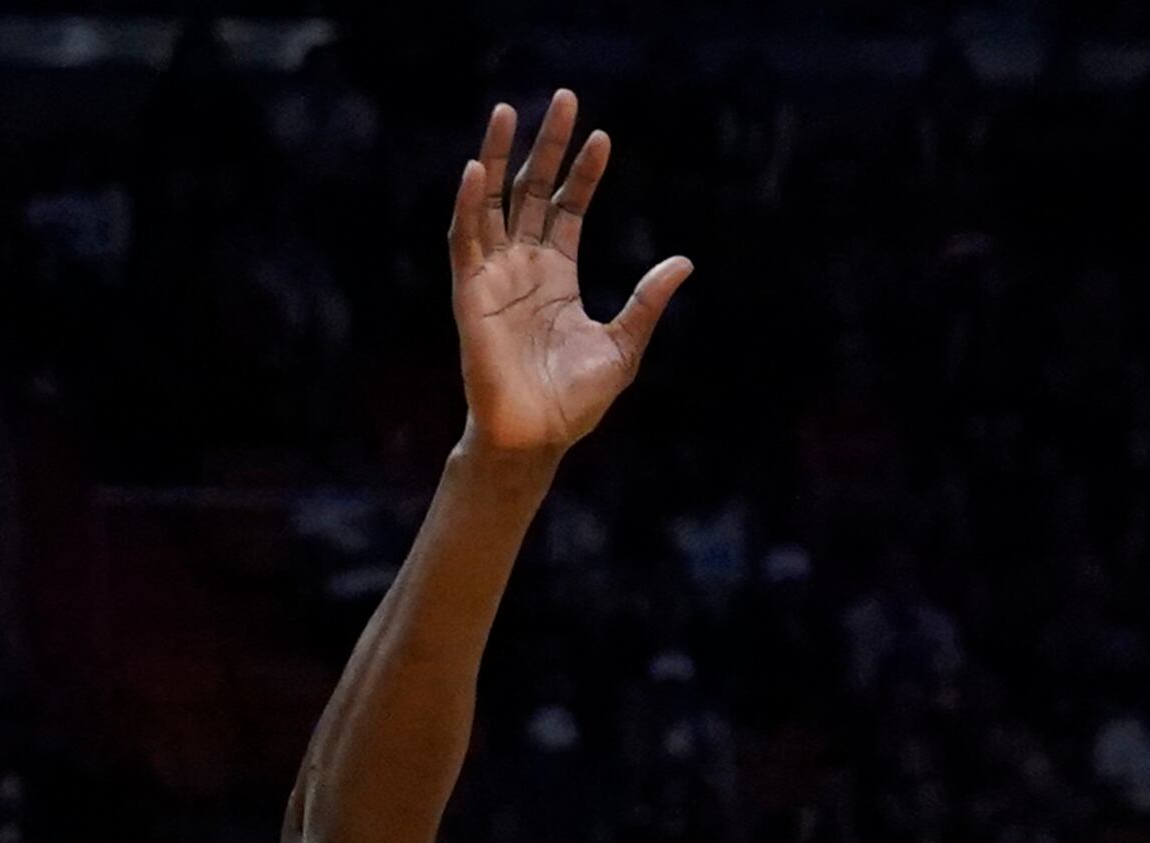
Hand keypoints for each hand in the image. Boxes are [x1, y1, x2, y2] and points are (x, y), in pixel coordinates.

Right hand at [451, 91, 690, 460]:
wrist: (537, 437)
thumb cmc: (576, 402)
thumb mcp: (623, 346)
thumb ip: (647, 301)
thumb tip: (684, 262)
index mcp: (558, 275)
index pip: (568, 208)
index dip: (584, 174)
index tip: (603, 139)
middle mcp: (524, 266)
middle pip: (531, 190)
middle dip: (547, 145)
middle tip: (565, 98)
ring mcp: (495, 276)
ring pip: (492, 201)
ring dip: (497, 156)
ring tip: (507, 110)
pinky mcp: (471, 293)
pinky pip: (464, 239)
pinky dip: (467, 204)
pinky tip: (475, 169)